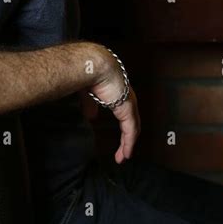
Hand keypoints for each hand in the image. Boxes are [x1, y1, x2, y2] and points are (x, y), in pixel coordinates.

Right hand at [90, 48, 140, 164]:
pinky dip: (129, 143)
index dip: (123, 127)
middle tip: (123, 152)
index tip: (119, 138)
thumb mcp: (88, 93)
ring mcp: (130, 104)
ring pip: (133, 128)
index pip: (125, 113)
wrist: (95, 66)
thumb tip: (91, 116)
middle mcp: (128, 98)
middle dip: (128, 138)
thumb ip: (91, 105)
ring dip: (128, 144)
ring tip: (123, 157)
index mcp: (119, 93)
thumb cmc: (90, 74)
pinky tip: (126, 154)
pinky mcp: (128, 110)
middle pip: (132, 122)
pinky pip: (131, 131)